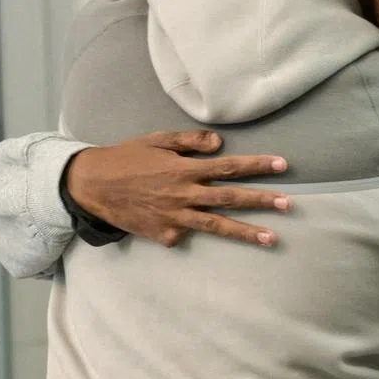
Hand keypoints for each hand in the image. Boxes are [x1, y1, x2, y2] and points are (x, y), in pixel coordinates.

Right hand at [65, 130, 289, 247]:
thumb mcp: (158, 140)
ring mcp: (174, 217)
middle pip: (230, 198)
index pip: (229, 166)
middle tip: (288, 204)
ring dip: (247, 232)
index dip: (257, 166)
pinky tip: (189, 229)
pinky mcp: (163, 235)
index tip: (282, 165)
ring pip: (217, 225)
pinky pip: (185, 234)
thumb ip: (190, 141)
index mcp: (185, 168)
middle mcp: (184, 193)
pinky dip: (191, 230)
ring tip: (273, 238)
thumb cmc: (126, 158)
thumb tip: (220, 143)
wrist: (90, 185)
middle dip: (262, 201)